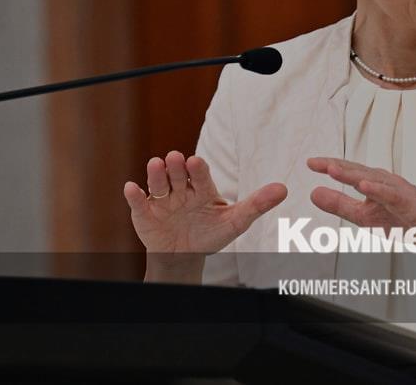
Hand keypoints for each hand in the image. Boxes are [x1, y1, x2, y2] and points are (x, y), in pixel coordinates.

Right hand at [123, 150, 286, 255]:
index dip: (197, 169)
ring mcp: (162, 200)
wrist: (186, 256)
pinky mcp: (145, 213)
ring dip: (155, 174)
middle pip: (177, 175)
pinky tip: (131, 188)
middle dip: (175, 167)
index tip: (195, 162)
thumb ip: (257, 205)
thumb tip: (284, 189)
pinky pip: (138, 203)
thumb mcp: (236, 221)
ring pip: (157, 184)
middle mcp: (181, 190)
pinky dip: (134, 196)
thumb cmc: (212, 234)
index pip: (200, 176)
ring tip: (155, 164)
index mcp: (202, 189)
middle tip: (175, 158)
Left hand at [306, 157, 415, 232]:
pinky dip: (379, 190)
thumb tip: (312, 193)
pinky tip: (364, 187)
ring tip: (333, 169)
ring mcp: (401, 192)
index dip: (330, 166)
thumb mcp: (366, 216)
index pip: (350, 172)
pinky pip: (394, 196)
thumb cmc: (409, 220)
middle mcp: (388, 183)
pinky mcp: (412, 204)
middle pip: (359, 172)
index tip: (310, 163)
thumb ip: (340, 205)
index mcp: (376, 184)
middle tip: (315, 162)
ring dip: (354, 174)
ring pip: (374, 180)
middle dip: (338, 166)